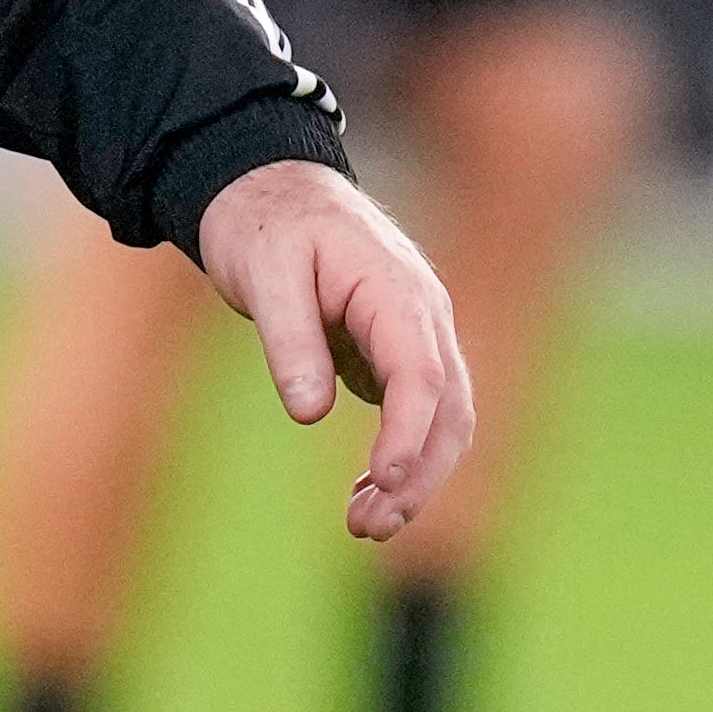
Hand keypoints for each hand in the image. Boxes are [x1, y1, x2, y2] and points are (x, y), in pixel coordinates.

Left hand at [193, 159, 472, 544]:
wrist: (267, 185)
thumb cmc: (264, 222)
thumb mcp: (263, 271)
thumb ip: (289, 339)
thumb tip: (310, 413)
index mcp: (397, 289)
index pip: (422, 375)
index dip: (410, 435)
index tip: (384, 481)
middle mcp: (422, 315)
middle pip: (449, 409)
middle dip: (418, 475)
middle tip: (366, 526)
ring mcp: (416, 335)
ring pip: (443, 419)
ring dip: (415, 477)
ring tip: (363, 525)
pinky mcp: (397, 352)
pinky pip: (418, 413)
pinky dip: (402, 457)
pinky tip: (366, 492)